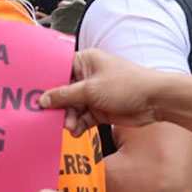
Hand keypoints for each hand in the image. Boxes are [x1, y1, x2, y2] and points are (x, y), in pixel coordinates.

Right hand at [39, 49, 163, 136]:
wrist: (156, 101)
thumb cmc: (128, 85)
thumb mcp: (90, 89)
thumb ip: (64, 95)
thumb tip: (44, 99)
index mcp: (85, 61)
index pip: (59, 69)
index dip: (47, 82)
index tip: (35, 94)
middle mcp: (88, 76)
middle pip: (63, 92)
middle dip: (58, 106)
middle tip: (53, 116)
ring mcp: (94, 93)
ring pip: (71, 107)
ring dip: (69, 118)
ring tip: (70, 126)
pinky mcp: (99, 109)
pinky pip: (82, 118)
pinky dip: (78, 125)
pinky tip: (77, 130)